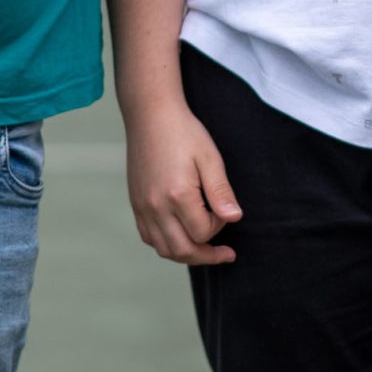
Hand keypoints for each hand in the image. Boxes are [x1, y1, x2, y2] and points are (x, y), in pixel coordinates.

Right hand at [125, 103, 241, 265]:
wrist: (151, 116)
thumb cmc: (183, 132)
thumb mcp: (210, 158)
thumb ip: (221, 192)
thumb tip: (235, 218)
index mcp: (177, 195)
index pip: (203, 232)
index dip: (219, 227)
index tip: (225, 210)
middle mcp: (156, 206)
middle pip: (182, 250)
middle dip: (206, 256)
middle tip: (225, 254)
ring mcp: (142, 207)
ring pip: (164, 249)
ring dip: (186, 254)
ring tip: (204, 249)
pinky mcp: (136, 204)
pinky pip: (149, 236)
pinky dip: (167, 243)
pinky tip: (181, 235)